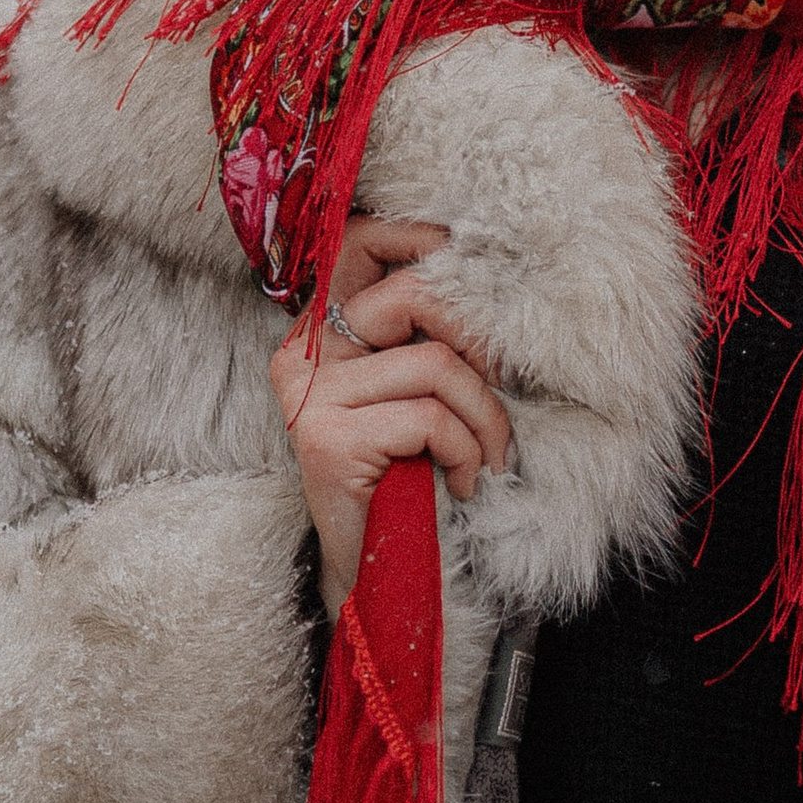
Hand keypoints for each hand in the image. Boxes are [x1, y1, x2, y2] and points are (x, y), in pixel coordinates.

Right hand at [268, 215, 511, 615]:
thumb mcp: (414, 393)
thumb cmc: (405, 473)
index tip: (465, 254)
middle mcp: (303, 355)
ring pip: (437, 367)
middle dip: (479, 343)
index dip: (415, 237)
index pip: (358, 247)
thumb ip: (423, 337)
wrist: (374, 566)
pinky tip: (463, 483)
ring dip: (486, 419)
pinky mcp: (329, 439)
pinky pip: (430, 420)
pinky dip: (467, 452)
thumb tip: (482, 282)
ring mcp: (310, 396)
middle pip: (412, 298)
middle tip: (500, 388)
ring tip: (488, 457)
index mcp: (321, 333)